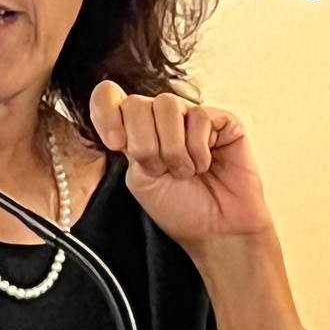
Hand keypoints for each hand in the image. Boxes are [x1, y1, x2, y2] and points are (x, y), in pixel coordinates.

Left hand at [89, 81, 276, 257]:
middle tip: (161, 170)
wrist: (216, 232)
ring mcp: (192, 116)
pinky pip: (200, 116)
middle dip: (144, 144)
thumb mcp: (139, 177)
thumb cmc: (181, 209)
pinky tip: (206, 164)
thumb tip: (120, 112)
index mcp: (136, 130)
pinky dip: (198, 148)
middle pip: (136, 103)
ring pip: (167, 104)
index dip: (106, 112)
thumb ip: (127, 143)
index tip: (115, 143)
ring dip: (172, 148)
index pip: (109, 97)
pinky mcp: (223, 120)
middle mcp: (163, 118)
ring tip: (185, 171)